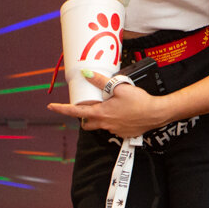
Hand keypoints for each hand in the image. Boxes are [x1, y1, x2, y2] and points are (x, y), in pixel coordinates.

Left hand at [48, 70, 167, 139]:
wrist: (156, 113)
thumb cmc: (139, 101)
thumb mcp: (119, 87)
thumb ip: (101, 81)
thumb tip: (87, 74)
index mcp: (101, 113)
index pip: (76, 112)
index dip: (62, 109)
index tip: (52, 107)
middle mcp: (105, 124)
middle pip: (86, 123)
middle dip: (83, 116)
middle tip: (88, 105)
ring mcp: (114, 130)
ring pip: (100, 125)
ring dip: (100, 117)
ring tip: (109, 106)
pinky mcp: (124, 133)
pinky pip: (113, 127)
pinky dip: (114, 120)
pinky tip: (123, 112)